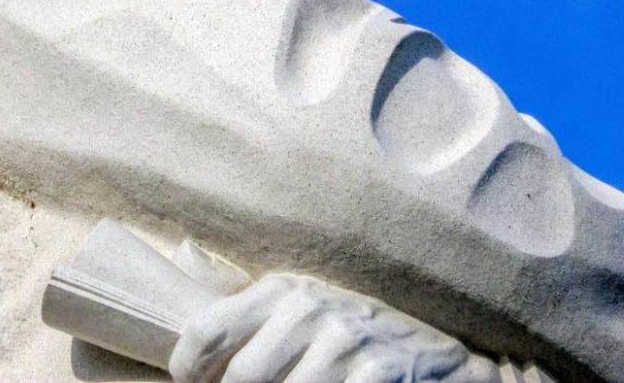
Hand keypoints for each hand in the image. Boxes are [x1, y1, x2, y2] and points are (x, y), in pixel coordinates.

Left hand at [169, 274, 500, 382]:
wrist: (439, 349)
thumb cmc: (351, 329)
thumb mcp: (297, 301)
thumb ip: (241, 294)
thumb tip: (184, 254)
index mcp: (280, 290)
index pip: (206, 329)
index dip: (188, 368)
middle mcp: (309, 310)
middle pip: (240, 378)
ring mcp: (345, 344)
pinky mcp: (376, 375)